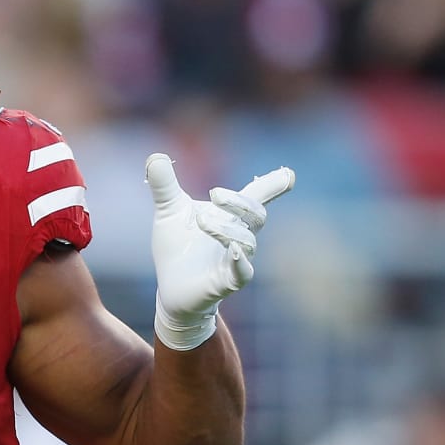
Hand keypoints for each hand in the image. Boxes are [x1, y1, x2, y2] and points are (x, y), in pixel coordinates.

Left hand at [146, 153, 293, 350]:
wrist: (170, 289)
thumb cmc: (177, 248)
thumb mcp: (168, 211)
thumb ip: (164, 185)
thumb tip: (155, 156)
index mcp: (230, 217)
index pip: (256, 197)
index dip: (273, 185)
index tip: (288, 175)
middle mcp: (239, 236)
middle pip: (256, 214)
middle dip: (239, 202)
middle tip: (214, 194)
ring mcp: (236, 260)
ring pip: (247, 241)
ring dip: (226, 229)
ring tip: (201, 221)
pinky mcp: (226, 282)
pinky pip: (243, 272)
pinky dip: (240, 261)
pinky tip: (234, 250)